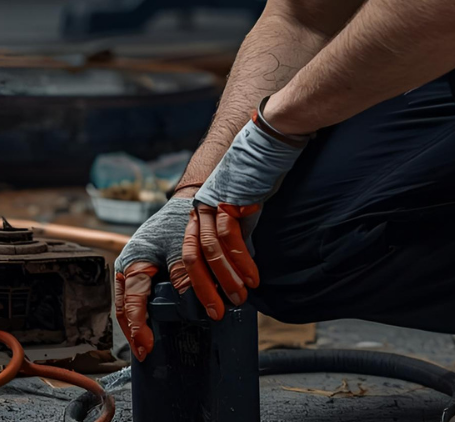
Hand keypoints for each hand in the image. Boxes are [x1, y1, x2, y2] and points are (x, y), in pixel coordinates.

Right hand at [113, 198, 192, 361]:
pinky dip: (145, 311)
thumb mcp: (183, 248)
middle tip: (143, 353)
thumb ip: (183, 273)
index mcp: (133, 262)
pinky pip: (140, 295)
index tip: (146, 346)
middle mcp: (128, 267)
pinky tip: (154, 324)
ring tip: (145, 346)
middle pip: (125, 307)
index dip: (137, 327)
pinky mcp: (145, 270)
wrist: (186, 204)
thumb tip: (186, 300)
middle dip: (133, 331)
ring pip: (130, 303)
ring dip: (137, 324)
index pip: (131, 303)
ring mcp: (135, 269)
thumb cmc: (181, 223)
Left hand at [183, 106, 309, 314]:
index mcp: (197, 213)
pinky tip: (252, 277)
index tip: (204, 306)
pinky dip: (240, 260)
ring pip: (208, 251)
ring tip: (239, 300)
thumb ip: (235, 234)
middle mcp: (198, 208)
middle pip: (189, 258)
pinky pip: (230, 236)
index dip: (193, 282)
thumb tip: (239, 269)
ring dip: (225, 279)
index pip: (186, 254)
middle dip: (201, 290)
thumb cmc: (259, 175)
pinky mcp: (227, 197)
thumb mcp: (242, 209)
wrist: (269, 140)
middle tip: (216, 314)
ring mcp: (210, 202)